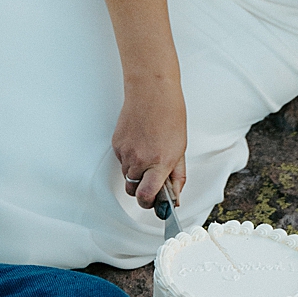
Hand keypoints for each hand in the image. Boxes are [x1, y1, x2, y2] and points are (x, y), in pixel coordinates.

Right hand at [113, 81, 186, 209]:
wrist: (152, 93)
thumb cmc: (170, 117)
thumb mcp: (181, 150)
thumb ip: (176, 176)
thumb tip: (174, 196)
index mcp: (159, 162)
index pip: (146, 196)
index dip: (149, 203)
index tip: (155, 204)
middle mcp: (140, 160)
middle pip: (133, 190)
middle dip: (142, 190)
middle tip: (153, 181)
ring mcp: (126, 152)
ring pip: (127, 176)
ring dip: (137, 173)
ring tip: (149, 154)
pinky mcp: (117, 145)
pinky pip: (122, 161)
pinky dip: (130, 159)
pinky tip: (140, 144)